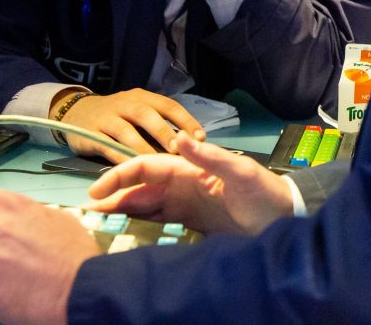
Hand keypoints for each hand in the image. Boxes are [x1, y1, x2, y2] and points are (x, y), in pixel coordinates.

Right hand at [60, 88, 206, 163]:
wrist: (75, 112)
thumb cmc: (118, 117)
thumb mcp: (139, 113)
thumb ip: (159, 125)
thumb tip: (189, 146)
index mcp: (143, 98)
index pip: (168, 106)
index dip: (185, 120)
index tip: (201, 138)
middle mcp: (126, 104)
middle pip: (147, 115)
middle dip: (163, 132)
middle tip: (178, 150)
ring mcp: (107, 118)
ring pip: (127, 133)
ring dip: (143, 149)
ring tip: (158, 166)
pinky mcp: (91, 135)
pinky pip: (107, 148)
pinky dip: (120, 160)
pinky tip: (133, 173)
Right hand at [86, 133, 292, 235]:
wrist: (283, 219)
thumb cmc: (264, 193)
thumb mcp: (241, 173)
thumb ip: (210, 157)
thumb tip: (178, 138)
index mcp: (189, 168)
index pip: (146, 167)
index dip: (120, 176)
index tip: (98, 192)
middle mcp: (182, 184)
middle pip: (140, 188)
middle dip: (113, 197)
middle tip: (86, 214)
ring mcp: (184, 204)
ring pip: (144, 205)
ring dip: (122, 212)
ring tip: (96, 224)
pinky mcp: (190, 223)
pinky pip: (157, 222)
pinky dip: (138, 226)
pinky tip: (123, 233)